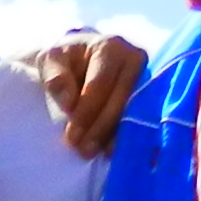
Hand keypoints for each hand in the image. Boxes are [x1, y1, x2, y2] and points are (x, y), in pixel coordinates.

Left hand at [23, 27, 151, 157]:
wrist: (81, 57)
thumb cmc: (65, 59)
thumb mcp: (51, 60)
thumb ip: (55, 76)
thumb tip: (69, 102)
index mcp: (110, 47)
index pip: (100, 84)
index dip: (86, 112)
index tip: (72, 137)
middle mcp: (134, 59)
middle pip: (119, 100)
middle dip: (100, 128)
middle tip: (83, 150)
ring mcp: (146, 77)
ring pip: (132, 111)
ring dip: (113, 135)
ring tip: (96, 153)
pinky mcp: (149, 94)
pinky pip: (139, 118)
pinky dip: (123, 135)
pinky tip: (111, 150)